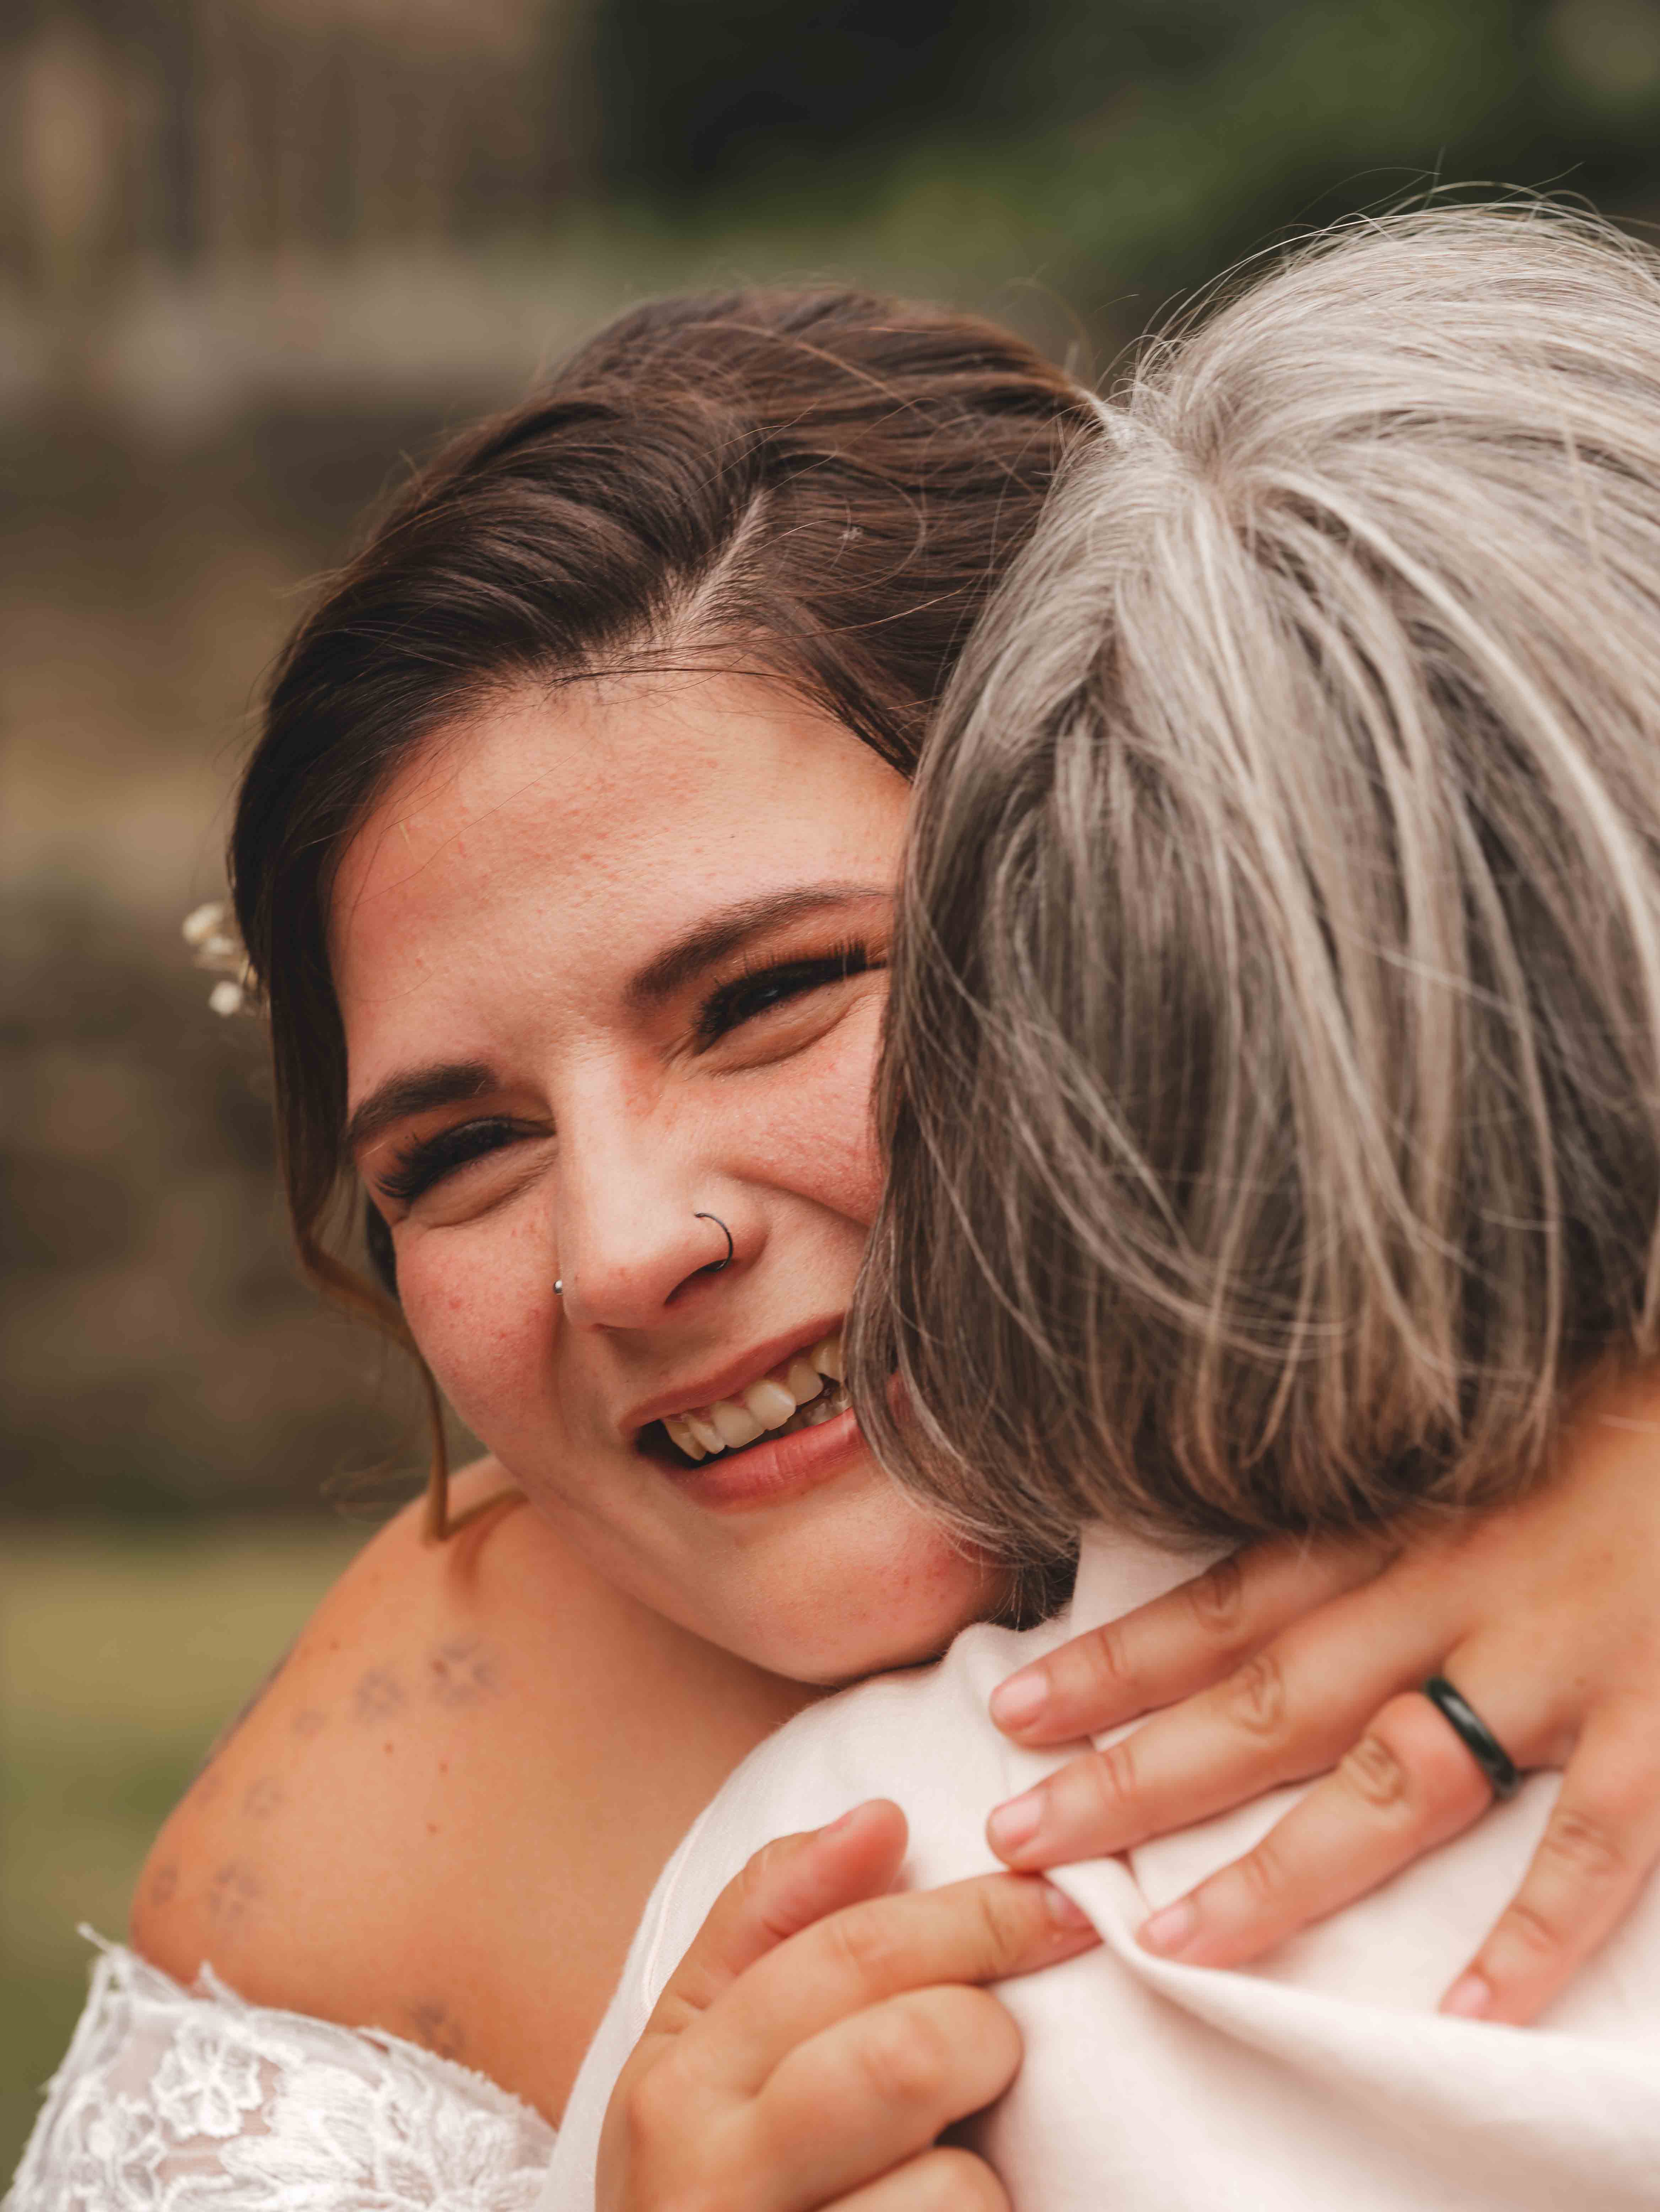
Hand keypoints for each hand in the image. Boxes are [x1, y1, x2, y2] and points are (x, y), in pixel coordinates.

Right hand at [598, 1799, 1098, 2211]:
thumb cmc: (712, 2175)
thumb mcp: (703, 2042)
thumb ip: (775, 1916)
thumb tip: (880, 1816)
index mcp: (680, 2078)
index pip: (851, 1953)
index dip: (976, 1916)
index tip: (1057, 1903)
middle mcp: (711, 2180)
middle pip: (910, 2054)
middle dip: (987, 2038)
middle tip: (994, 2055)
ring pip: (956, 2190)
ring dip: (985, 2177)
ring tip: (945, 2175)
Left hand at [983, 1363, 1659, 2024]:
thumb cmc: (1605, 1417)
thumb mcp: (1467, 1434)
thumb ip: (1374, 1508)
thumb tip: (1264, 1573)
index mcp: (1405, 1524)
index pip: (1229, 1602)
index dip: (1117, 1660)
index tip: (1013, 1709)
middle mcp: (1456, 1591)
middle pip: (1273, 1699)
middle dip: (1141, 1773)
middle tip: (1020, 1833)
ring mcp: (1558, 1660)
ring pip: (1396, 1781)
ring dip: (1281, 1870)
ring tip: (1174, 1942)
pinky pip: (1593, 1840)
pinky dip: (1535, 1932)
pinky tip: (1466, 2013)